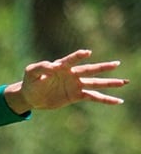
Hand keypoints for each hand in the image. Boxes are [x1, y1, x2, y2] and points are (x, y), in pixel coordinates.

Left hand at [4, 50, 128, 112]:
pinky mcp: (76, 95)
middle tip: (117, 64)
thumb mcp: (30, 72)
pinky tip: (118, 101)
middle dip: (103, 67)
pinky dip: (106, 99)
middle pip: (89, 70)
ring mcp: (76, 85)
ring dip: (109, 83)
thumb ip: (40, 67)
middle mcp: (72, 74)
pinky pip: (93, 97)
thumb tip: (52, 66)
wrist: (31, 96)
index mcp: (61, 66)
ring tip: (124, 82)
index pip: (71, 60)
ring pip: (95, 83)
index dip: (78, 56)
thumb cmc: (30, 81)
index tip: (87, 53)